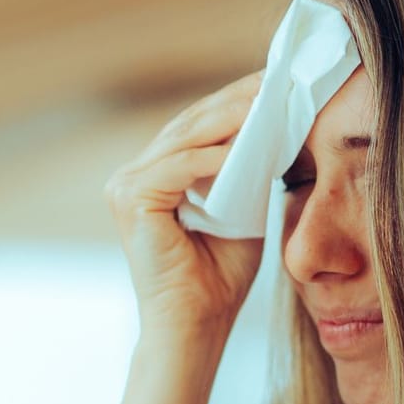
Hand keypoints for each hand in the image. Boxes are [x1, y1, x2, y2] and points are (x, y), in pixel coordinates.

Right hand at [104, 73, 267, 343]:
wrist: (197, 325)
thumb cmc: (219, 277)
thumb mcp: (241, 209)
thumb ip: (246, 171)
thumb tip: (276, 125)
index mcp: (154, 176)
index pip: (198, 127)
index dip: (237, 103)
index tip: (278, 83)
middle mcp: (133, 175)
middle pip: (191, 124)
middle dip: (237, 101)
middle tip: (278, 79)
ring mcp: (126, 185)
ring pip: (186, 138)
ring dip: (231, 118)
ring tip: (269, 101)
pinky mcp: (130, 200)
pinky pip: (180, 166)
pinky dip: (214, 155)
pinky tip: (247, 142)